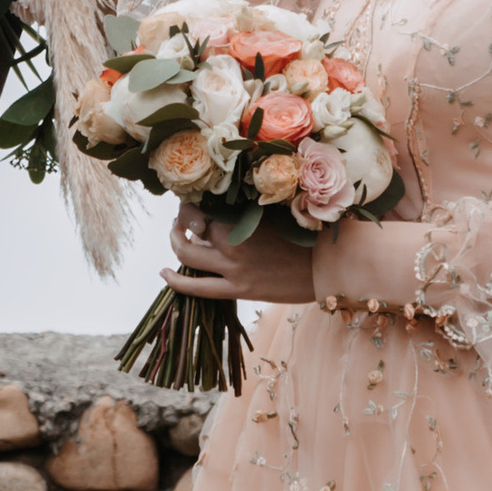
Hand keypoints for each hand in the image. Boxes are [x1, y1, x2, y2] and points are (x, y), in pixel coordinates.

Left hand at [169, 205, 316, 302]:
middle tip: (182, 219)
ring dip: (175, 243)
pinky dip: (176, 281)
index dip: (190, 201)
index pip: (203, 203)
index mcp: (244, 216)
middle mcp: (233, 239)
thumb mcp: (277, 213)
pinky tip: (164, 273)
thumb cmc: (308, 235)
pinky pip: (198, 288)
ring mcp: (234, 266)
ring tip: (176, 237)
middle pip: (191, 224)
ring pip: (187, 253)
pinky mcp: (238, 289)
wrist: (327, 266)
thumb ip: (248, 209)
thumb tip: (223, 204)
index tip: (191, 201)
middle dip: (181, 220)